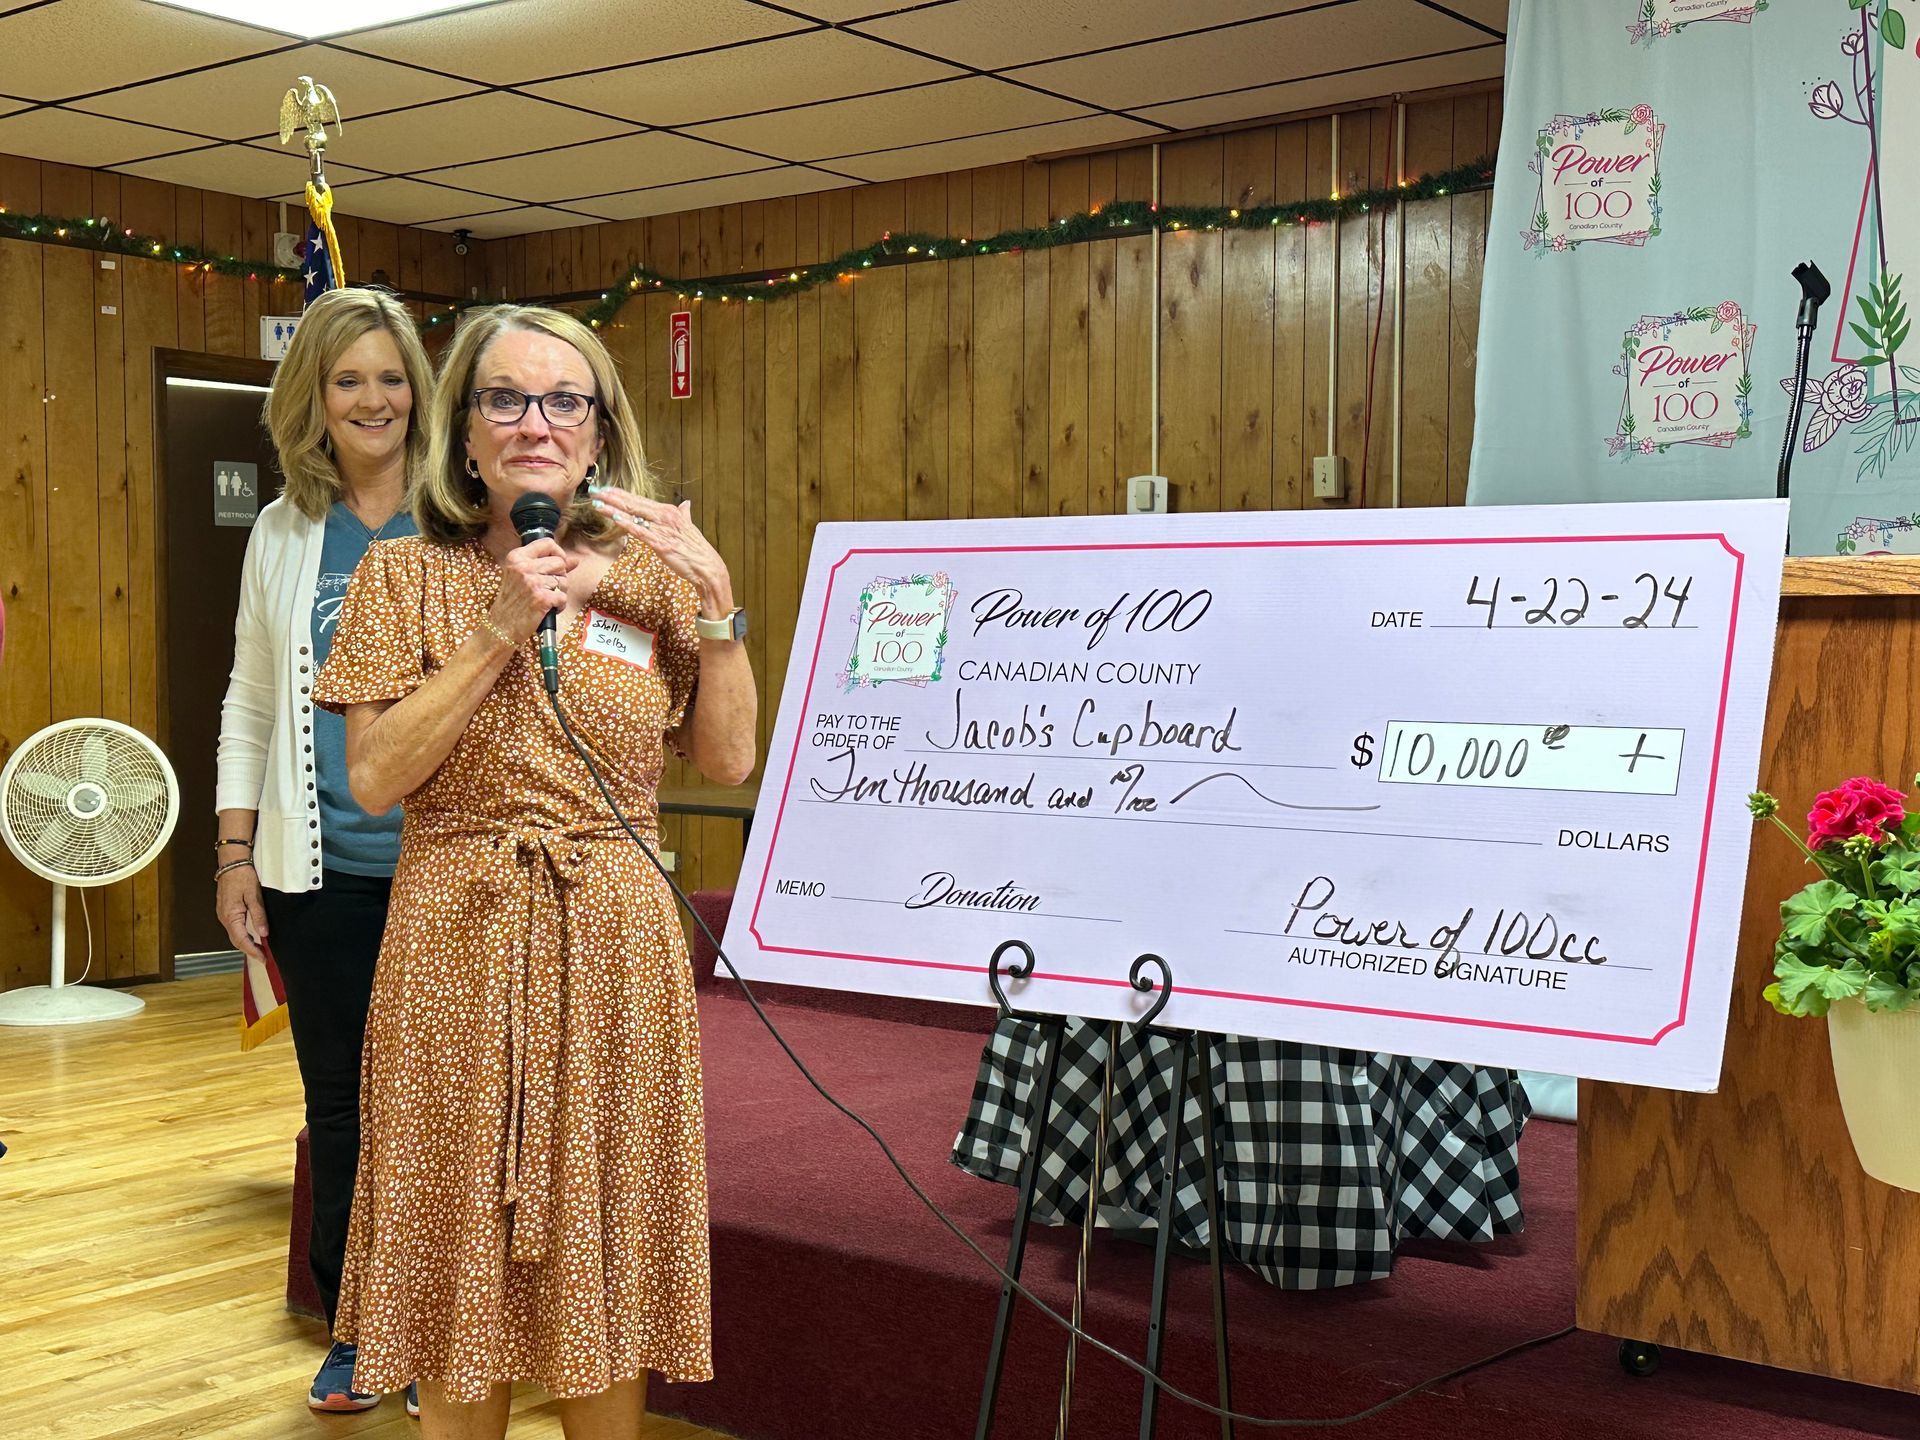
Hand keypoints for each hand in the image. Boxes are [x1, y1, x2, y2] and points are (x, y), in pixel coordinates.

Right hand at [215, 864, 269, 962]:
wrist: (231, 863)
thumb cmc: (242, 877)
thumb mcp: (254, 895)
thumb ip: (258, 915)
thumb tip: (263, 933)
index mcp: (230, 916)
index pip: (241, 940)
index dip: (252, 951)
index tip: (263, 958)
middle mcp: (224, 918)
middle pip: (236, 940)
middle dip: (250, 950)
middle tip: (264, 957)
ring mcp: (223, 914)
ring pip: (235, 934)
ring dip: (246, 943)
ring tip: (260, 950)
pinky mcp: (226, 910)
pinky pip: (234, 927)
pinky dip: (243, 935)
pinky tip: (252, 936)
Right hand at [491, 537, 575, 641]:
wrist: (501, 626)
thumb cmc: (513, 601)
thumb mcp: (523, 576)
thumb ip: (548, 565)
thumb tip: (574, 560)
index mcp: (517, 557)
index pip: (547, 543)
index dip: (558, 553)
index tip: (557, 564)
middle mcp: (524, 567)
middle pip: (559, 563)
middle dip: (560, 576)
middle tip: (548, 587)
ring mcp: (532, 582)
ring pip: (563, 580)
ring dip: (560, 592)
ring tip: (545, 598)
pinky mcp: (541, 598)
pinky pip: (563, 597)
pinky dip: (559, 605)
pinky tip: (548, 608)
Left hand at [589, 488, 733, 616]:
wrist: (707, 567)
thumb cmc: (696, 550)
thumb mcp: (689, 528)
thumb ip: (685, 514)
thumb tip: (686, 504)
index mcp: (669, 512)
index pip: (640, 500)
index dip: (621, 494)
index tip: (606, 489)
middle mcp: (665, 516)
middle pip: (634, 503)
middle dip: (612, 497)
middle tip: (595, 490)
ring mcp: (662, 529)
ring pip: (634, 515)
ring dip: (614, 508)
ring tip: (597, 502)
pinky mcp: (660, 544)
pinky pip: (640, 531)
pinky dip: (626, 523)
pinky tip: (614, 517)